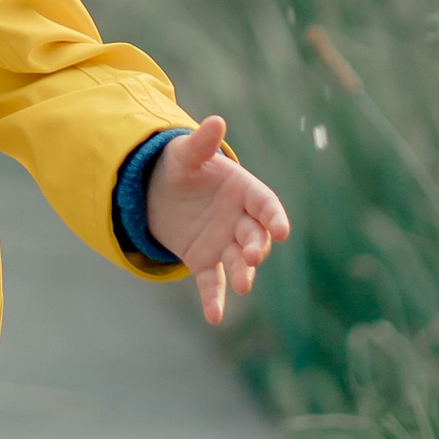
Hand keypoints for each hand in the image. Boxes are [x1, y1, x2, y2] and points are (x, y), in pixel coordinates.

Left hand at [145, 117, 289, 325]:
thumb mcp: (185, 154)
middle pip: (255, 236)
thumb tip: (215, 120)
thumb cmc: (180, 166)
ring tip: (242, 285)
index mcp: (243, 191)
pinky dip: (214, 299)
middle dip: (256, 246)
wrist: (157, 190)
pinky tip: (213, 317)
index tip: (281, 230)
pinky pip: (212, 283)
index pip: (266, 204)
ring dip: (243, 272)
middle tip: (253, 256)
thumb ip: (202, 144)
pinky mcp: (205, 261)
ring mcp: (224, 243)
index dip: (274, 216)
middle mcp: (240, 220)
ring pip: (238, 261)